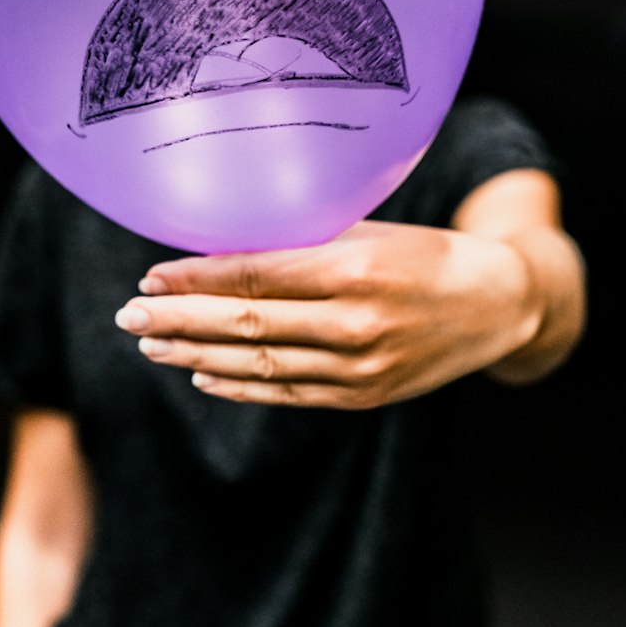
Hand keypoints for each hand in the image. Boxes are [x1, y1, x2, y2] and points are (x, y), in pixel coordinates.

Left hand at [113, 218, 540, 408]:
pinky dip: (241, 386)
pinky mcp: (364, 395)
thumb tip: (227, 243)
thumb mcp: (371, 231)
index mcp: (354, 268)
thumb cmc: (426, 254)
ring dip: (197, 357)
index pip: (253, 275)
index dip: (195, 280)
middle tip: (129, 317)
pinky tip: (203, 376)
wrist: (497, 306)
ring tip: (152, 347)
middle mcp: (354, 322)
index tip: (151, 277)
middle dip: (178, 321)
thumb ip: (305, 241)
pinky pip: (288, 392)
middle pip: (245, 324)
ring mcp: (360, 367)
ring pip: (259, 364)